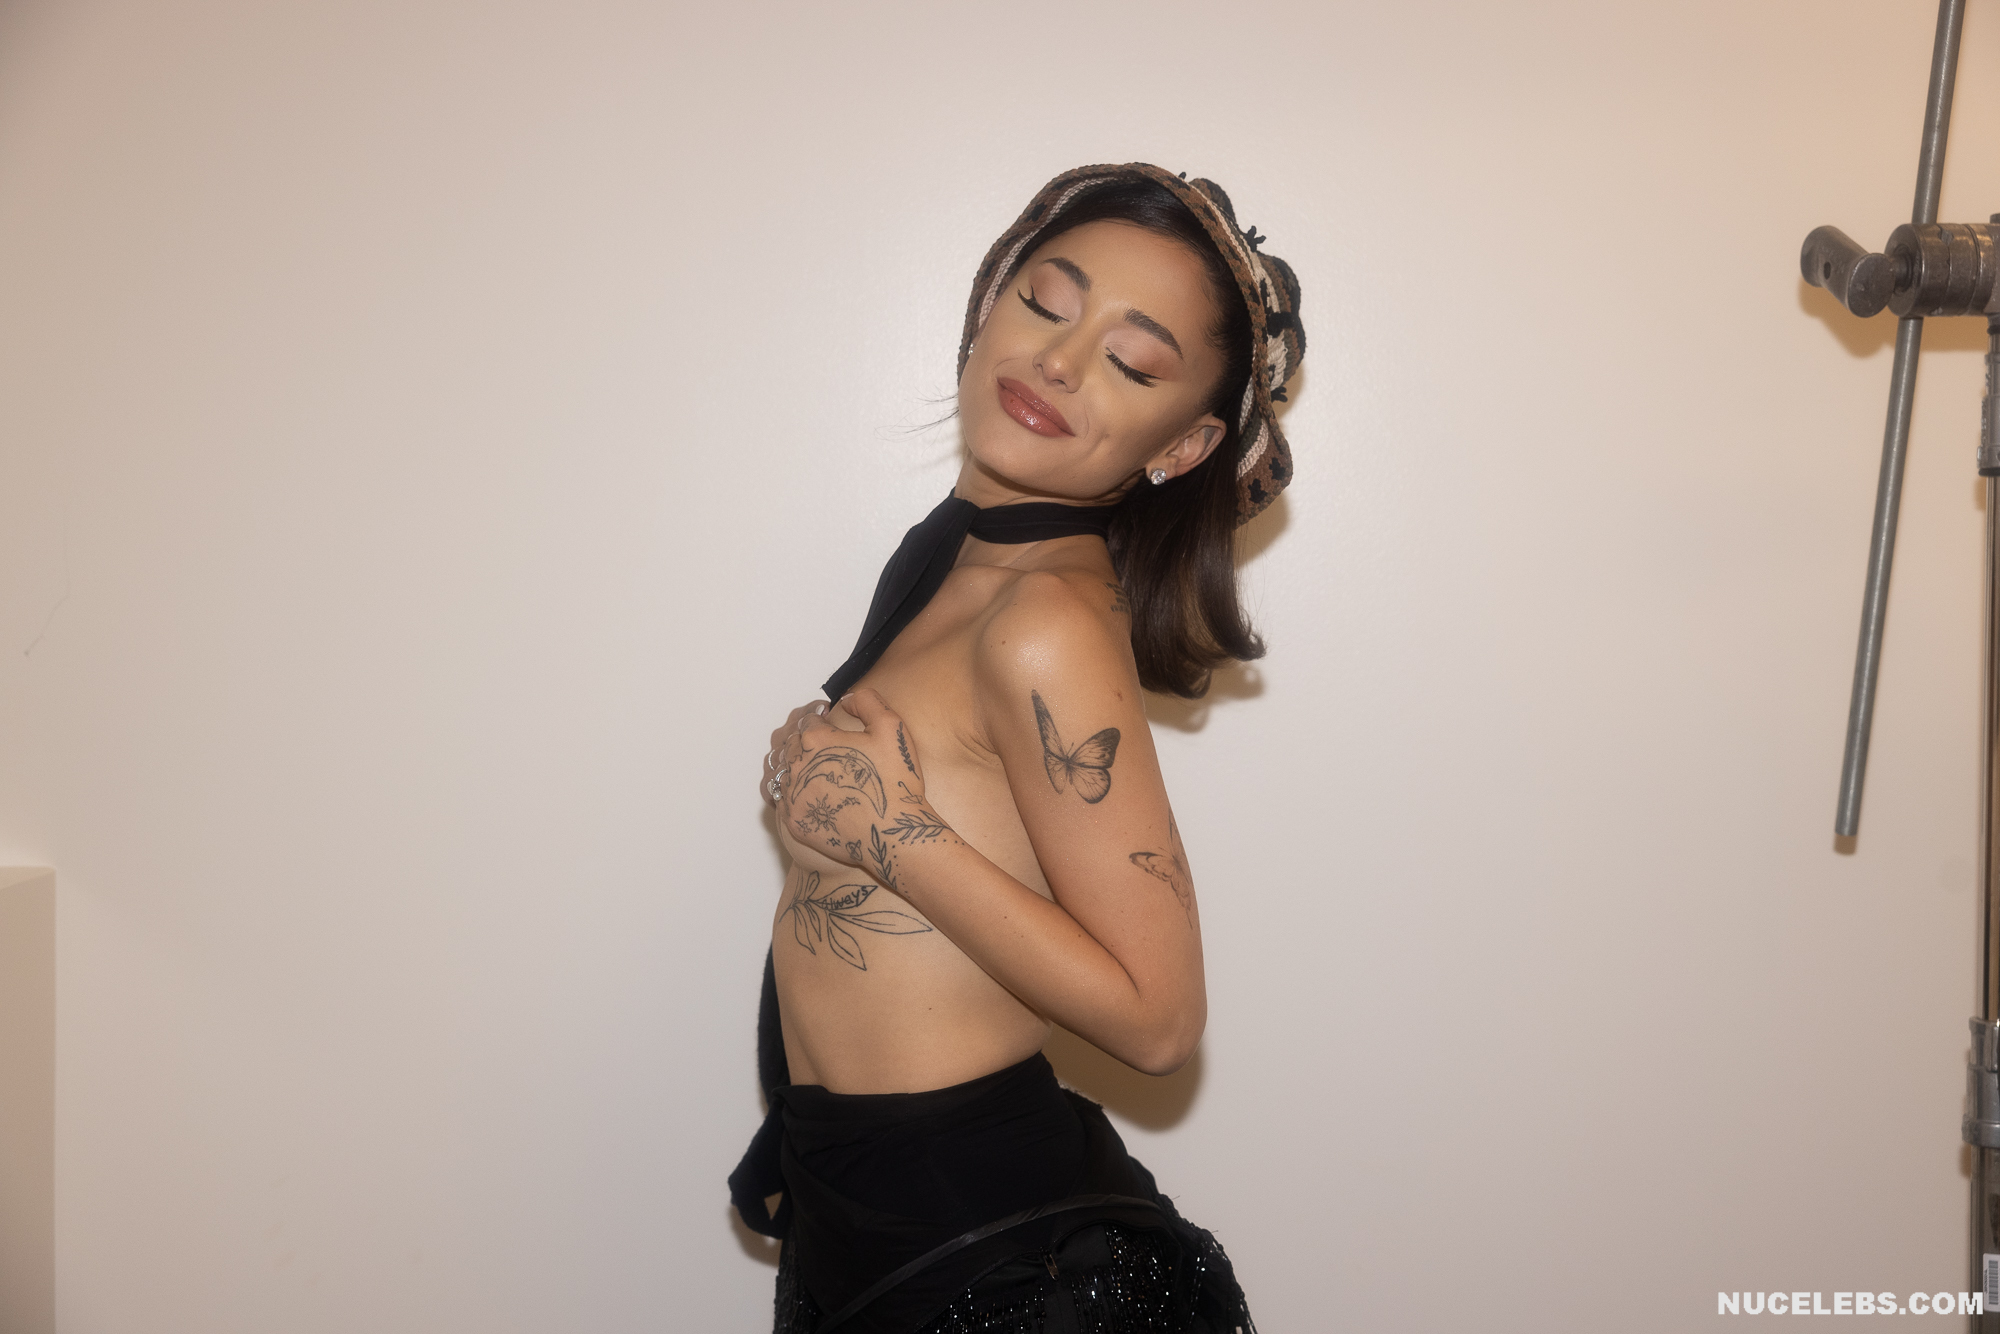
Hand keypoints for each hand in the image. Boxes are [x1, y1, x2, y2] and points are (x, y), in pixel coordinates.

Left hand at [774, 689, 936, 880]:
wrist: (893, 833)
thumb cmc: (895, 781)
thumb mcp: (891, 727)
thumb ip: (867, 701)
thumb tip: (846, 699)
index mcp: (816, 739)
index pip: (807, 719)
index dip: (818, 715)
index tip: (828, 716)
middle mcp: (797, 765)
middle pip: (789, 743)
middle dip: (803, 737)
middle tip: (819, 739)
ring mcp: (792, 795)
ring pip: (778, 770)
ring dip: (791, 762)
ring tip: (807, 762)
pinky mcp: (793, 821)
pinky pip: (778, 798)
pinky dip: (787, 789)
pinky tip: (802, 788)